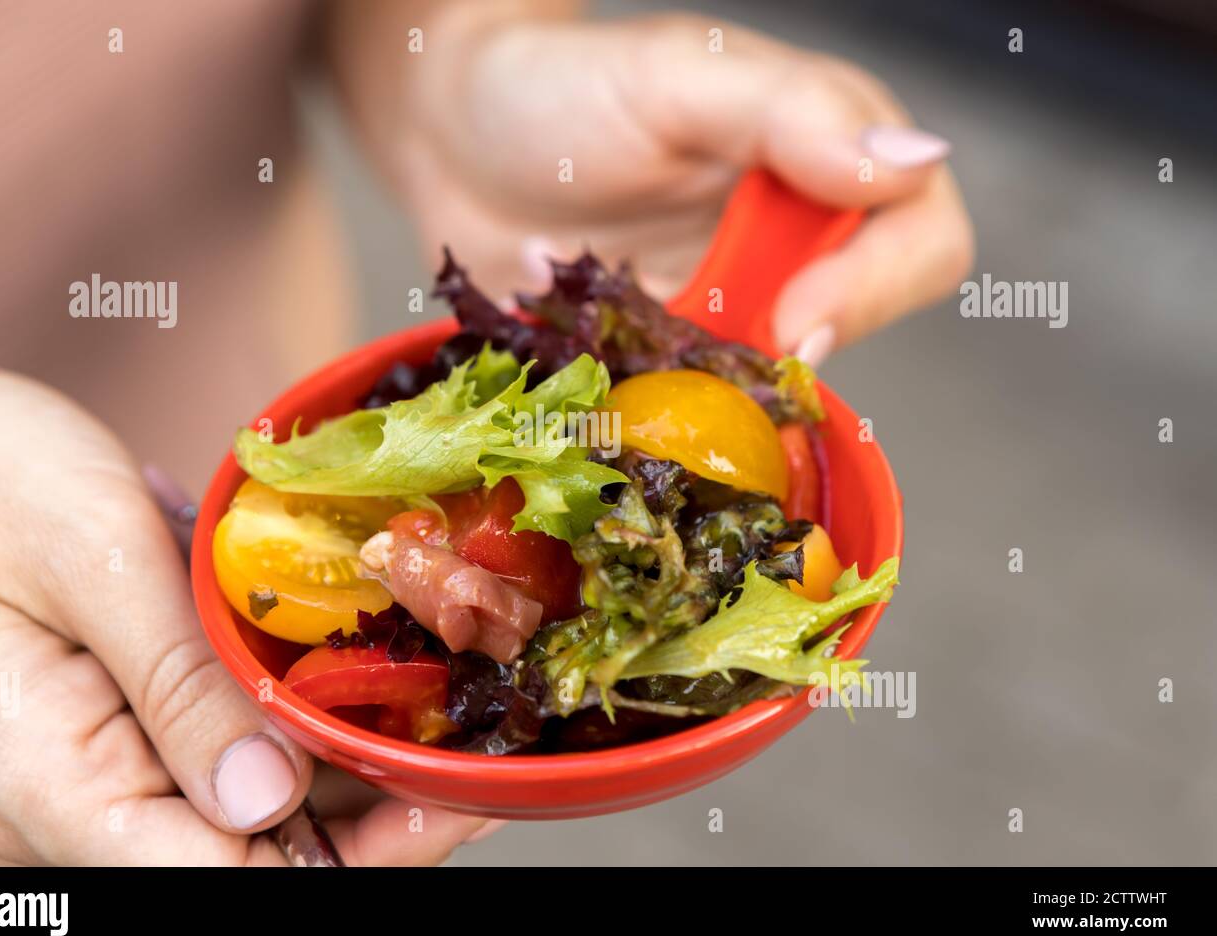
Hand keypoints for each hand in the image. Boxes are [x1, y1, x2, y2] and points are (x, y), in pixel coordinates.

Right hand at [0, 361, 496, 863]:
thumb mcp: (91, 559)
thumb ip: (180, 684)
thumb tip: (270, 801)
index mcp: (52, 786)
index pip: (215, 880)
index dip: (348, 859)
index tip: (446, 804)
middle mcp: (79, 802)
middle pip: (249, 861)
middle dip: (373, 827)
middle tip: (473, 772)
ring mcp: (105, 766)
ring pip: (251, 816)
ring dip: (353, 782)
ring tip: (451, 734)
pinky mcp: (130, 724)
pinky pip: (232, 756)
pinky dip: (310, 736)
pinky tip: (382, 697)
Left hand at [374, 9, 972, 362]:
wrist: (456, 148)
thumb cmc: (560, 90)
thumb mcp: (677, 78)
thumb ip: (794, 114)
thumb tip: (912, 163)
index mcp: (827, 155)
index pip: (920, 240)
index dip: (874, 290)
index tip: (791, 324)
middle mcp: (796, 240)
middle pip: (861, 326)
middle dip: (791, 357)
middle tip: (705, 358)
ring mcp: (735, 308)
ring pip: (783, 387)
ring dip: (725, 394)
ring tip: (640, 363)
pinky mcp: (678, 362)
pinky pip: (706, 414)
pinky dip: (672, 416)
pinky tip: (619, 387)